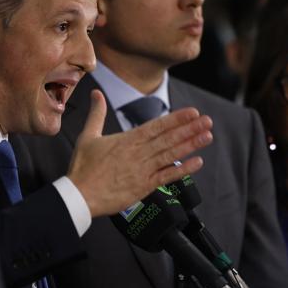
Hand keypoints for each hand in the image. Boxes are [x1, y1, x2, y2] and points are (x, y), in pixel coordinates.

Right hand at [67, 89, 212, 217]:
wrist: (79, 195)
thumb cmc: (82, 167)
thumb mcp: (88, 135)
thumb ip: (97, 113)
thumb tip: (96, 93)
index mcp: (127, 140)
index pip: (157, 126)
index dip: (176, 119)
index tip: (192, 112)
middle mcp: (138, 153)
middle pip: (168, 138)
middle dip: (189, 129)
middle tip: (207, 121)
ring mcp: (143, 170)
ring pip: (171, 155)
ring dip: (191, 145)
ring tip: (207, 136)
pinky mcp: (144, 187)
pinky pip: (167, 176)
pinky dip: (183, 170)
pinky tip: (197, 162)